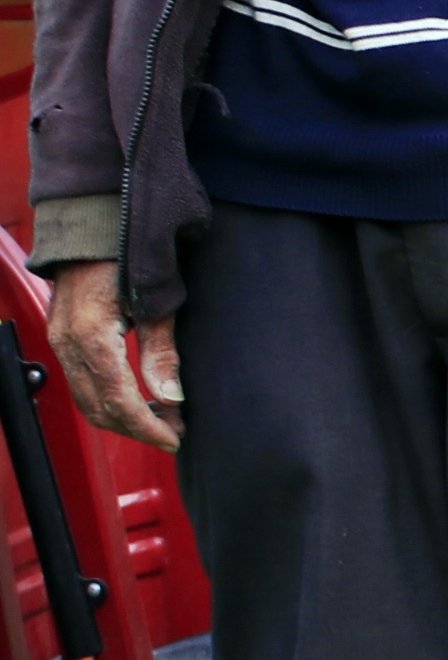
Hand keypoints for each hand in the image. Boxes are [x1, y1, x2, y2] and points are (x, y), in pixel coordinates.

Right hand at [47, 260, 183, 451]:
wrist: (97, 221)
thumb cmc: (132, 252)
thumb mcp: (157, 302)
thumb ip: (161, 352)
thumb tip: (171, 398)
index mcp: (91, 336)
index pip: (119, 400)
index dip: (148, 426)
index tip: (175, 438)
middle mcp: (67, 342)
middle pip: (98, 407)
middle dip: (137, 427)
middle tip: (175, 431)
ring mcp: (59, 339)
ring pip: (87, 398)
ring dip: (123, 416)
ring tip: (163, 418)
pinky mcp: (62, 335)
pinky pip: (81, 380)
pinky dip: (109, 398)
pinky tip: (140, 398)